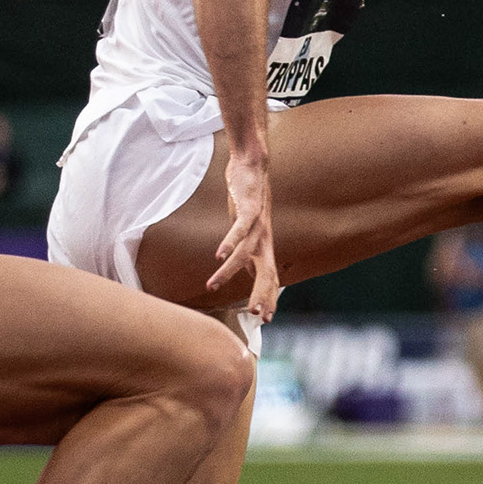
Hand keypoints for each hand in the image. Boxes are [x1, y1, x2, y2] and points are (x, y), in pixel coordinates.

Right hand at [205, 151, 280, 320]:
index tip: (265, 318)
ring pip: (245, 254)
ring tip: (212, 286)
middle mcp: (265, 239)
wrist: (253, 165)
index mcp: (265, 246)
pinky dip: (228, 243)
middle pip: (267, 273)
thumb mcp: (250, 230)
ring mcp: (258, 224)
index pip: (270, 278)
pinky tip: (218, 255)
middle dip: (261, 295)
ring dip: (229, 272)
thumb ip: (251, 251)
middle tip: (256, 315)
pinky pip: (239, 230)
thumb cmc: (250, 199)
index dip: (269, 297)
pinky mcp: (249, 209)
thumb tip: (251, 272)